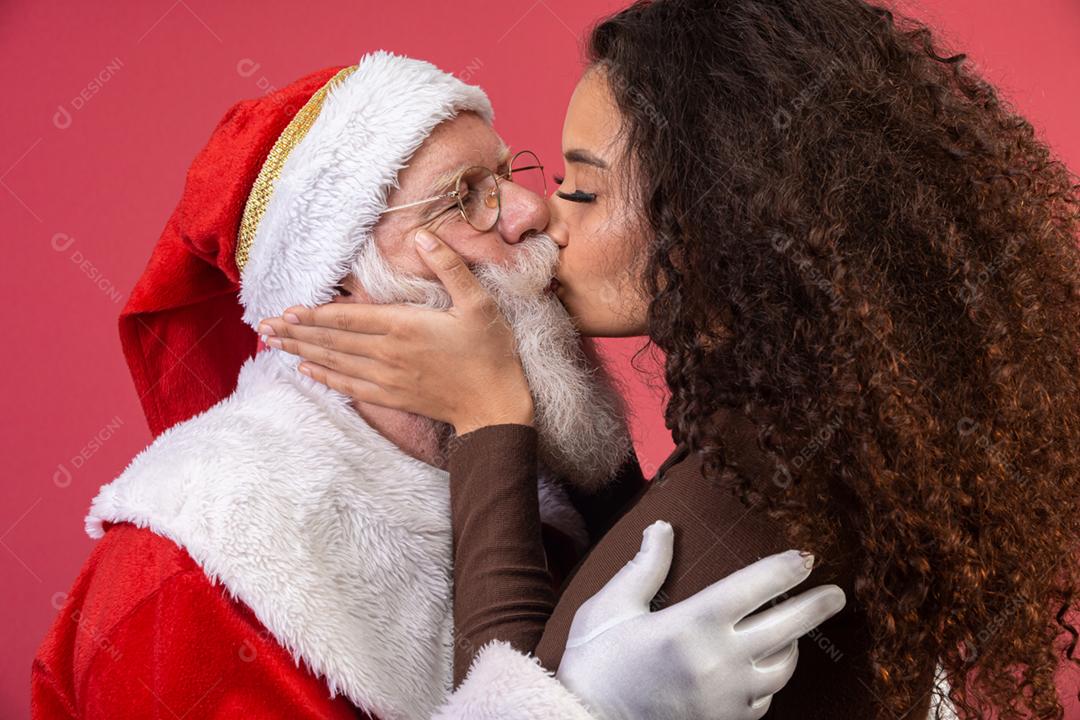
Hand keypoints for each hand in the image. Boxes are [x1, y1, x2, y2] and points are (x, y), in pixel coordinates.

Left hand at [258, 230, 533, 434]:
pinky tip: (306, 370)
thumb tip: (425, 236)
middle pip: (333, 340)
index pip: (349, 318)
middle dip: (296, 332)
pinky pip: (349, 385)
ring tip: (273, 344)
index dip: (315, 314)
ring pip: (335, 361)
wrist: (494, 406)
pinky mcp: (391, 396)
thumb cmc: (489, 352)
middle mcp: (388, 353)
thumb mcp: (478, 303)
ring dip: (302, 351)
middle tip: (262, 326)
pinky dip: (325, 377)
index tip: (288, 309)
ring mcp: (387, 378)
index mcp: (405, 326)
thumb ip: (450, 268)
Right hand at [556, 521, 846, 719]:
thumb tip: (661, 528)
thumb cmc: (595, 661)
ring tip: (793, 629)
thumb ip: (645, 567)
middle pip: (786, 628)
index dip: (785, 569)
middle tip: (836, 593)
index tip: (806, 556)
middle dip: (817, 607)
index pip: (753, 587)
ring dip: (793, 645)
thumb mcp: (611, 606)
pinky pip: (764, 700)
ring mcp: (726, 697)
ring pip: (782, 668)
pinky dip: (770, 679)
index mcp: (691, 624)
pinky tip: (763, 667)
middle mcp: (718, 661)